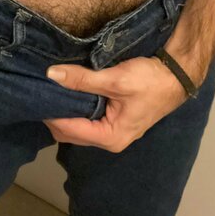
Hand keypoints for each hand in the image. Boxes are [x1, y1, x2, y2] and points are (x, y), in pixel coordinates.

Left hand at [43, 56, 189, 152]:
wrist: (177, 75)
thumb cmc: (150, 81)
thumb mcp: (115, 79)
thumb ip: (82, 80)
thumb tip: (51, 75)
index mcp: (110, 137)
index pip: (67, 130)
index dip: (50, 114)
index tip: (37, 94)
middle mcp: (109, 140)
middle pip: (69, 133)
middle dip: (54, 115)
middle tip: (42, 91)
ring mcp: (112, 131)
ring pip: (76, 126)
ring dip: (64, 111)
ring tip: (52, 90)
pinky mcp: (113, 120)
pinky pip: (85, 119)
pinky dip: (75, 108)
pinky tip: (68, 92)